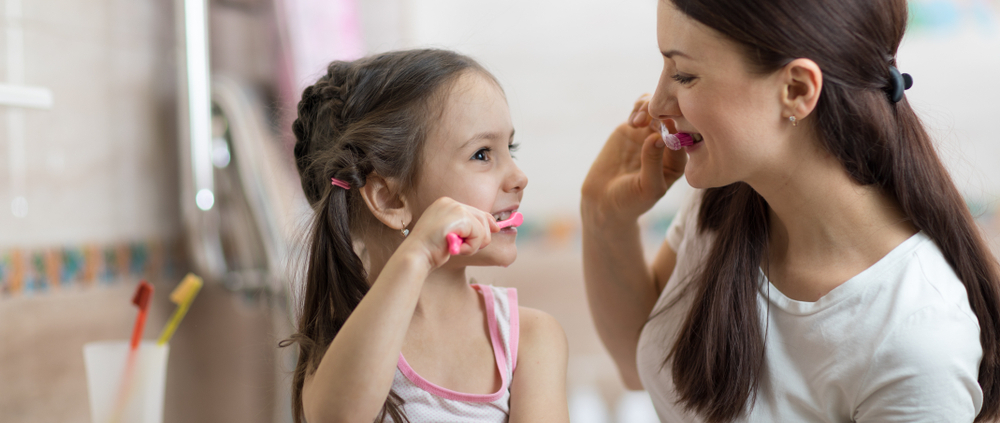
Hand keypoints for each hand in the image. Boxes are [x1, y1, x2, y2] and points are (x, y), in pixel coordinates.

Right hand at [400, 197, 499, 268]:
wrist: (416, 255)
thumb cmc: (430, 249)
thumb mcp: (451, 235)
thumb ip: (468, 228)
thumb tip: (495, 226)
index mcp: (445, 204)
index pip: (475, 211)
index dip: (486, 224)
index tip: (495, 230)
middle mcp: (450, 202)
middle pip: (482, 218)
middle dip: (480, 238)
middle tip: (464, 248)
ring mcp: (455, 208)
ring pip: (482, 228)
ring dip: (474, 245)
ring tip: (457, 248)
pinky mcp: (461, 217)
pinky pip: (479, 235)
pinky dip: (471, 247)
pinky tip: (456, 249)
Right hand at [581, 94, 686, 224]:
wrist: (604, 199)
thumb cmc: (631, 201)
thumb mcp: (646, 187)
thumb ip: (654, 163)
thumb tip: (658, 137)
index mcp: (678, 161)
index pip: (685, 138)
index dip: (677, 128)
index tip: (663, 129)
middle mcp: (667, 144)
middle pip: (674, 117)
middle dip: (663, 113)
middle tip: (648, 121)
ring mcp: (650, 133)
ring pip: (659, 107)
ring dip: (650, 107)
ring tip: (637, 122)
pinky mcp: (634, 127)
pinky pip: (642, 106)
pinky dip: (638, 107)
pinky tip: (631, 123)